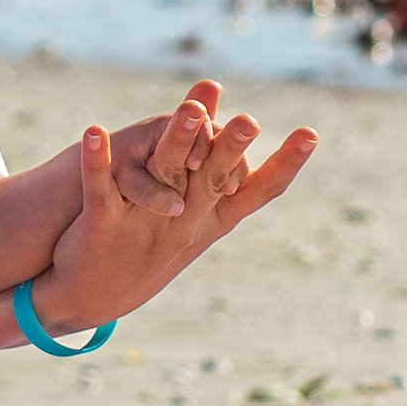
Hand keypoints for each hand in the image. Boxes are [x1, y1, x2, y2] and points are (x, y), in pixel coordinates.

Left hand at [31, 105, 317, 332]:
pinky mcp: (102, 225)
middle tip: (251, 120)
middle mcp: (185, 222)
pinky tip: (94, 132)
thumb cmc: (151, 246)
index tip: (312, 133)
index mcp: (212, 219)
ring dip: (176, 140)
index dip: (285, 163)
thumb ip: (212, 164)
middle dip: (232, 149)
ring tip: (188, 109)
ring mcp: (144, 224)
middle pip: (214, 180)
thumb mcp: (190, 211)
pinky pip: (100, 188)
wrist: (97, 297)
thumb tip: (238, 122)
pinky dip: (98, 161)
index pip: (258, 190)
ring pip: (163, 175)